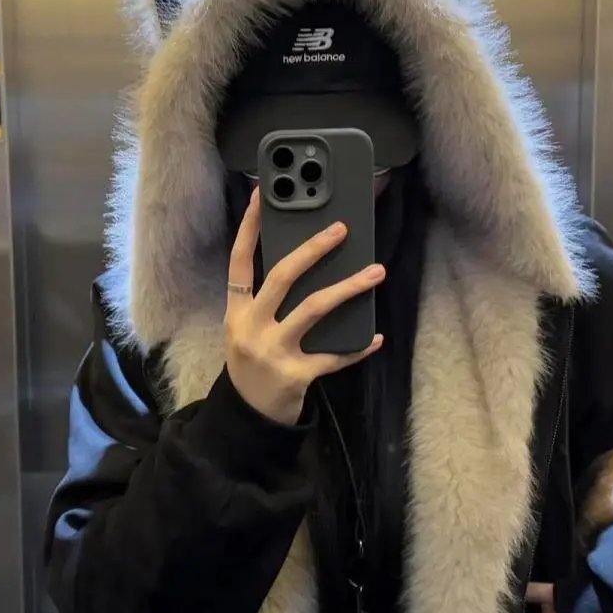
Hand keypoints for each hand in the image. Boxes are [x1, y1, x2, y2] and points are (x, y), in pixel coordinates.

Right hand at [225, 188, 385, 424]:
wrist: (248, 416)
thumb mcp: (247, 330)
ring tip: (376, 272)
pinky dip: (356, 347)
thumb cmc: (254, 363)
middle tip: (341, 229)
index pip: (239, 261)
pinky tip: (374, 337)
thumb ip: (266, 301)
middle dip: (313, 249)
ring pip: (313, 309)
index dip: (250, 227)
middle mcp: (250, 328)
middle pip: (281, 278)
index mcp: (236, 312)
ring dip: (348, 288)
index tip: (264, 195)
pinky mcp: (296, 375)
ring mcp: (273, 352)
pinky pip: (333, 356)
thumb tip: (306, 261)